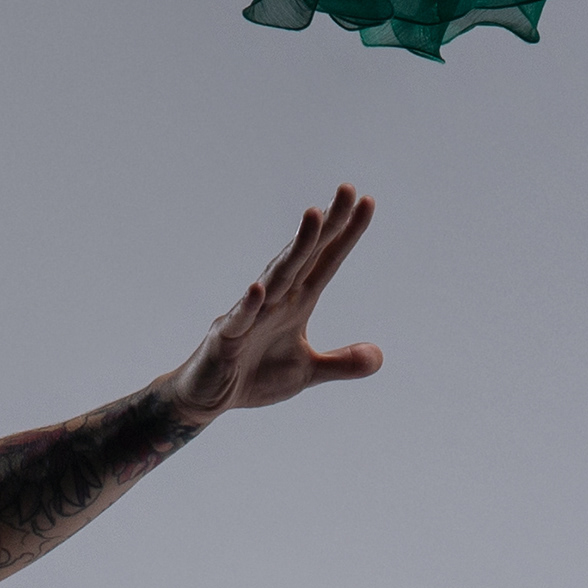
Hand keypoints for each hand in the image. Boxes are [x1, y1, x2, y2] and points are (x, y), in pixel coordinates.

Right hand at [167, 188, 382, 419]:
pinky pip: (238, 321)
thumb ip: (341, 363)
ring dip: (295, 248)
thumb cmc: (255, 375)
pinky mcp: (225, 340)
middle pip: (305, 256)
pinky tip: (259, 289)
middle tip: (348, 189)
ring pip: (276, 277)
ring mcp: (248, 316)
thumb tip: (380, 356)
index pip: (327, 261)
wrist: (207, 398)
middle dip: (326, 224)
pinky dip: (248, 306)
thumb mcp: (306, 372)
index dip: (347, 233)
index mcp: (296, 303)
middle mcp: (275, 300)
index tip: (368, 202)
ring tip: (314, 216)